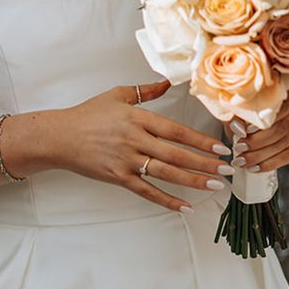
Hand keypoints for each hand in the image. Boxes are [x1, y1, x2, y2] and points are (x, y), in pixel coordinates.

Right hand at [50, 80, 231, 212]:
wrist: (61, 136)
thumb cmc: (89, 114)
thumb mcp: (118, 95)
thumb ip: (145, 91)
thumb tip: (166, 81)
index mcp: (137, 117)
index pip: (176, 130)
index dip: (200, 140)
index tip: (220, 147)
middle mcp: (135, 139)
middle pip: (176, 153)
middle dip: (205, 162)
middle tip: (227, 169)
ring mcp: (127, 160)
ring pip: (166, 173)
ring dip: (193, 180)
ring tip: (214, 185)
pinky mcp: (119, 177)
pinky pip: (147, 191)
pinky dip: (167, 200)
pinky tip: (185, 206)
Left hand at [228, 92, 288, 172]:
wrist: (262, 111)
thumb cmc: (249, 106)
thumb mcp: (241, 106)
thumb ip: (238, 114)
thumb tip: (237, 129)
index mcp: (285, 91)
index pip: (276, 109)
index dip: (259, 123)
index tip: (242, 134)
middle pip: (281, 128)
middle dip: (258, 142)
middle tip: (239, 150)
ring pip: (286, 142)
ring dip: (263, 155)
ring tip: (244, 161)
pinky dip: (274, 163)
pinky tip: (257, 167)